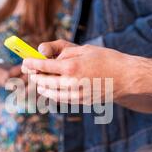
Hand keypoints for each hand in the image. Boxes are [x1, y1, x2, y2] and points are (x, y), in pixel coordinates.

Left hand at [21, 39, 141, 104]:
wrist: (125, 78)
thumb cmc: (106, 59)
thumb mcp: (85, 49)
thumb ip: (65, 52)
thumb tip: (49, 57)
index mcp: (71, 66)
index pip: (43, 66)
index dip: (31, 64)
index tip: (25, 62)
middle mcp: (72, 83)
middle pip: (44, 82)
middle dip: (35, 76)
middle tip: (30, 72)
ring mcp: (77, 95)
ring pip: (51, 94)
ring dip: (42, 88)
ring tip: (38, 83)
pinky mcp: (82, 102)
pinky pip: (62, 100)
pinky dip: (53, 95)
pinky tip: (51, 91)